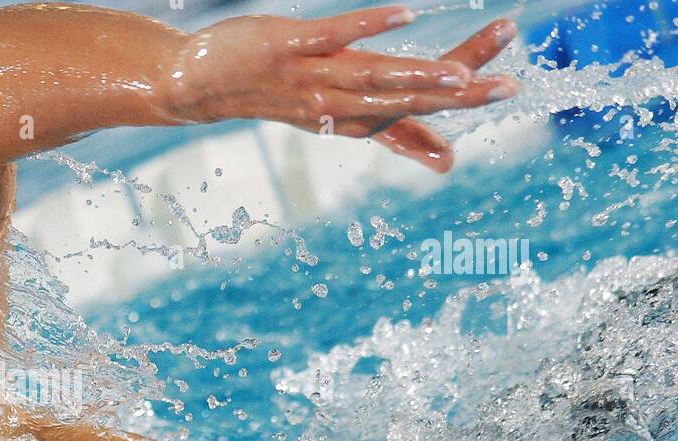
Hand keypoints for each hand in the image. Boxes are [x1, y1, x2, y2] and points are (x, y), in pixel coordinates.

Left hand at [158, 6, 518, 172]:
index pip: (414, 109)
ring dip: (417, 75)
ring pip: (372, 78)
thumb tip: (445, 161)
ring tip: (462, 71)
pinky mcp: (284, 46)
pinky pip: (330, 37)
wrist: (193, 87)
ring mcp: (309, 76)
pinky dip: (365, 27)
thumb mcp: (335, 116)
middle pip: (402, 98)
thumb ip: (394, 133)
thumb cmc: (272, 93)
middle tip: (509, 87)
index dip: (460, 102)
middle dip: (454, 95)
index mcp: (350, 117)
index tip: (511, 88)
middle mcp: (334, 103)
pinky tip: (403, 15)